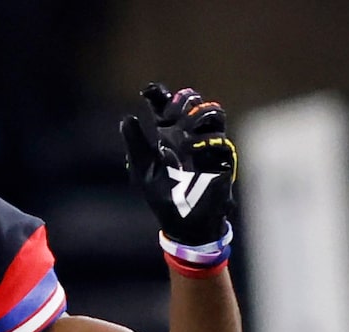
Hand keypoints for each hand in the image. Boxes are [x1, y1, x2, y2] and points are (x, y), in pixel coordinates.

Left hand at [122, 83, 236, 246]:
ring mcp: (208, 144)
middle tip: (168, 112)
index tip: (149, 91)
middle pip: (193, 102)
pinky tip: (189, 147)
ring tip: (181, 126)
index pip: (168, 107)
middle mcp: (191, 134)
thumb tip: (126, 119)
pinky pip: (218, 140)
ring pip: (212, 112)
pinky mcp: (222, 158)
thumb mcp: (143, 169)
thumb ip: (136, 144)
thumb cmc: (163, 197)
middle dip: (182, 101)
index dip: (160, 96)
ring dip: (197, 114)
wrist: (183, 223)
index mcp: (170, 135)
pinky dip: (203, 140)